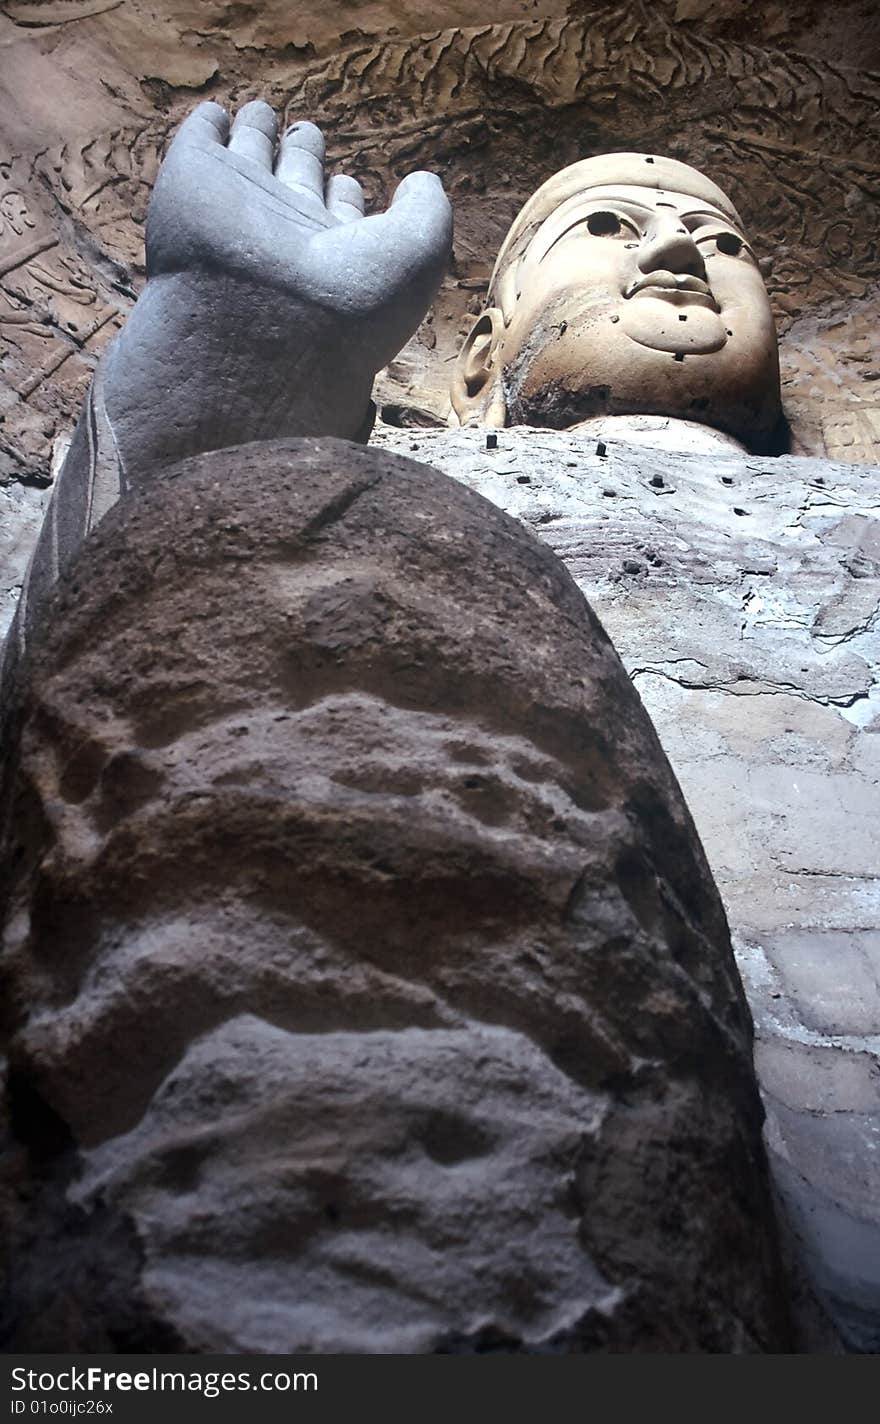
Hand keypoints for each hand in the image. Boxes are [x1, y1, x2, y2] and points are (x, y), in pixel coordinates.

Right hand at [103, 101, 452, 469]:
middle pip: (296, 178)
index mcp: (334, 251)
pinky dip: (208, 124)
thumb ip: (429, 211)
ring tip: (261, 113)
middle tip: (308, 134)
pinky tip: (214, 116)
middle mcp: (286, 229)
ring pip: (250, 154)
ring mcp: (240, 206)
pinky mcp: (194, 180)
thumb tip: (419, 180)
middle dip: (304, 153)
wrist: (262, 323)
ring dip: (257, 132)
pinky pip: (202, 139)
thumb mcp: (419, 251)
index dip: (346, 196)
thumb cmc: (349, 299)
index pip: (339, 211)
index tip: (350, 184)